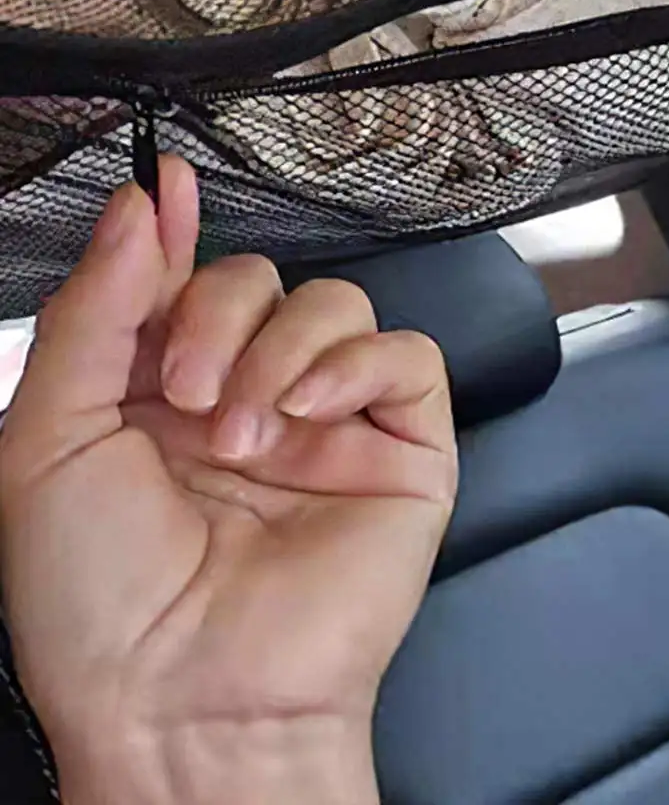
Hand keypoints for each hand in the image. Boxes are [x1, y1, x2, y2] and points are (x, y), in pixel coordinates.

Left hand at [0, 157, 456, 804]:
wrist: (181, 701)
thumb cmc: (98, 604)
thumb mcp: (45, 443)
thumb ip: (94, 313)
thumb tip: (140, 208)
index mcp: (154, 397)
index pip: (176, 280)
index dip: (170, 228)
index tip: (163, 183)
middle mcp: (244, 398)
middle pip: (257, 279)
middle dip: (215, 314)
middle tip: (185, 394)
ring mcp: (327, 422)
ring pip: (334, 303)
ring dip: (279, 350)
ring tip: (243, 435)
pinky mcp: (399, 447)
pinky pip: (405, 354)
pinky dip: (355, 364)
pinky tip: (306, 415)